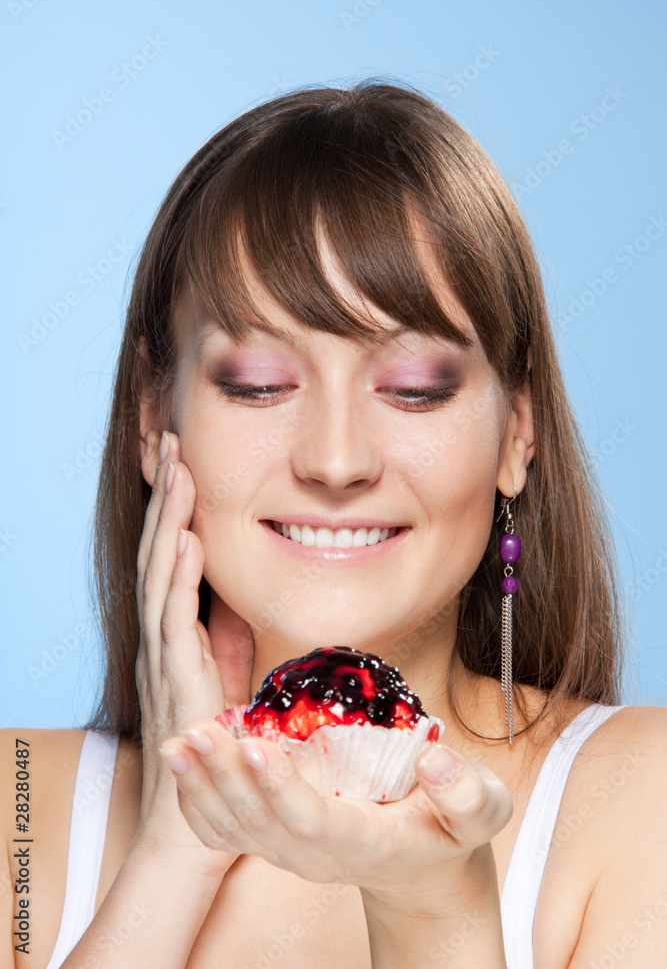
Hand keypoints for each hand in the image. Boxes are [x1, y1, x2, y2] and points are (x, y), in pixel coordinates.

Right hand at [132, 429, 254, 871]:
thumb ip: (225, 634)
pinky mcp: (177, 681)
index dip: (174, 508)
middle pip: (158, 553)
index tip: (182, 460)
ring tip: (178, 470)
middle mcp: (162, 636)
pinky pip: (175, 621)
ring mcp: (164, 657)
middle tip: (171, 443)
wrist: (192, 821)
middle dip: (166, 496)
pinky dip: (178, 577)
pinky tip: (184, 540)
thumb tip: (234, 594)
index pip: (170, 557)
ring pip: (160, 575)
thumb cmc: (210, 747)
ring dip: (168, 520)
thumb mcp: (225, 674)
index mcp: (176, 631)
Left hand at [158, 716, 512, 903]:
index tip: (257, 745)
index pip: (312, 821)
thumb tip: (437, 760)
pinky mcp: (274, 840)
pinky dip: (198, 800)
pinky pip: (226, 829)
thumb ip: (467, 793)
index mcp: (364, 843)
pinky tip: (180, 764)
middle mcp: (315, 855)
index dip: (282, 787)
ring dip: (200, 785)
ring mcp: (289, 851)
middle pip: (259, 824)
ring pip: (235, 827)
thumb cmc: (451, 828)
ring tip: (175, 742)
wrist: (420, 863)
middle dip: (225, 777)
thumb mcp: (481, 811)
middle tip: (196, 730)